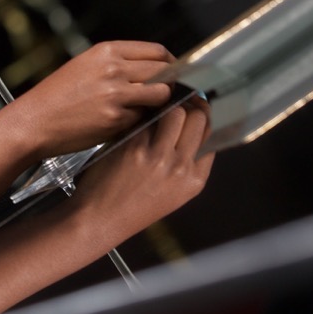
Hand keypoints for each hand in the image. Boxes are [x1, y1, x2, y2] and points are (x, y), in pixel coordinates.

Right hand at [13, 41, 176, 158]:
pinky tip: (119, 122)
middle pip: (164, 71)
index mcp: (106, 51)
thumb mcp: (84, 66)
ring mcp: (116, 94)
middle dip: (170, 83)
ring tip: (142, 109)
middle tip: (167, 93)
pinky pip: (142, 118)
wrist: (33, 121)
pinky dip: (137, 121)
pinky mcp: (116, 118)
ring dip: (158, 103)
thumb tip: (152, 70)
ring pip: (160, 94)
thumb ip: (117, 64)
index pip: (157, 51)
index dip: (171, 63)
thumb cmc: (55, 97)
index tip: (173, 72)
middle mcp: (114, 68)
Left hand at [72, 99, 213, 240]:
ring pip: (176, 111)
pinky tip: (137, 108)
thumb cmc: (132, 204)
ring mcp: (158, 157)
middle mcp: (182, 167)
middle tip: (176, 94)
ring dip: (167, 102)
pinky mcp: (134, 147)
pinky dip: (144, 110)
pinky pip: (147, 118)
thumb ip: (184, 162)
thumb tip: (189, 126)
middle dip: (189, 102)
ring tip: (156, 99)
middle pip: (198, 118)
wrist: (100, 219)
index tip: (195, 104)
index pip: (212, 134)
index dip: (203, 114)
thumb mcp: (172, 191)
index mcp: (195, 179)